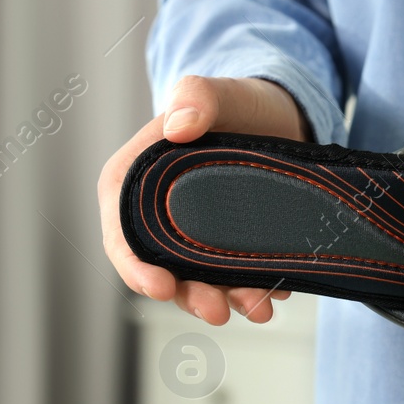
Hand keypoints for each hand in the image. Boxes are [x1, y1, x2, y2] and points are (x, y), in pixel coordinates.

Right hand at [99, 76, 306, 325]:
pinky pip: (237, 276)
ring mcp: (195, 235)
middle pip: (162, 269)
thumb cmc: (237, 101)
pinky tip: (279, 290)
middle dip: (188, 296)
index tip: (160, 287)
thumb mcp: (216, 91)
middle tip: (218, 311)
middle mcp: (158, 216)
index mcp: (134, 180)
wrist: (283, 116)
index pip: (121, 233)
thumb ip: (195, 96)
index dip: (135, 267)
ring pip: (200, 280)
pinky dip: (257, 288)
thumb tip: (179, 126)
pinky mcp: (230, 246)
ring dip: (226, 300)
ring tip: (258, 309)